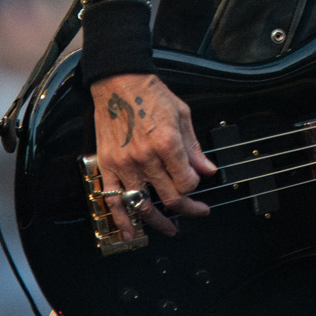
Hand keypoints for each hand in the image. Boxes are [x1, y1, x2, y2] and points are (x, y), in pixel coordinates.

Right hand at [88, 73, 217, 240]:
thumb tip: (208, 170)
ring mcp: (124, 164)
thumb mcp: (182, 116)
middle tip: (197, 211)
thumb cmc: (151, 95)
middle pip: (170, 196)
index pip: (187, 181)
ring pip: (143, 204)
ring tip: (170, 229)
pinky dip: (121, 219)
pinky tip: (129, 232)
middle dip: (187, 208)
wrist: (119, 83)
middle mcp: (145, 157)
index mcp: (167, 143)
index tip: (198, 183)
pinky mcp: (107, 166)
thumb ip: (194, 148)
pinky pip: (113, 200)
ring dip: (158, 221)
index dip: (196, 186)